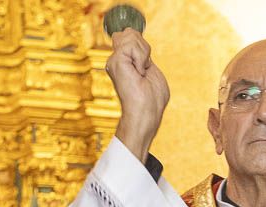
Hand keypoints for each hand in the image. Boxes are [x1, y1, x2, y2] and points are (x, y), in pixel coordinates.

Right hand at [107, 29, 169, 161]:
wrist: (146, 114)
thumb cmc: (152, 100)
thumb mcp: (151, 70)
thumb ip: (143, 54)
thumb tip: (133, 36)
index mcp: (124, 62)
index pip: (129, 35)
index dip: (141, 44)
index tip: (145, 66)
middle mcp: (116, 60)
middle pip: (130, 33)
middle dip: (144, 48)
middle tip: (144, 71)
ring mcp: (114, 61)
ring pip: (130, 35)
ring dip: (143, 53)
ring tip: (142, 73)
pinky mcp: (115, 62)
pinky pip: (131, 45)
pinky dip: (141, 57)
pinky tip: (139, 73)